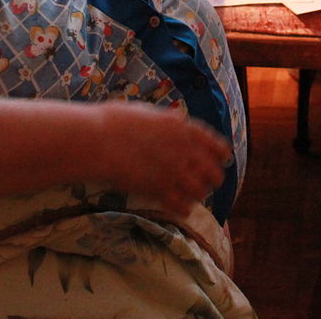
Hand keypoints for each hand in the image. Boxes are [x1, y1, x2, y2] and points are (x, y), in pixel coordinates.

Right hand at [93, 102, 231, 216]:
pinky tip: (179, 207)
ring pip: (201, 192)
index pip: (218, 146)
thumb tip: (178, 120)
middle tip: (204, 182)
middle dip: (211, 179)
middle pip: (214, 174)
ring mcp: (174, 172)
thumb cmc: (118, 121)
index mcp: (185, 129)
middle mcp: (185, 151)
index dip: (221, 156)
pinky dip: (183, 208)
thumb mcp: (151, 113)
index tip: (221, 160)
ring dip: (197, 194)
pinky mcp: (159, 190)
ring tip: (190, 195)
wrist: (98, 140)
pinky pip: (182, 206)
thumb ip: (169, 121)